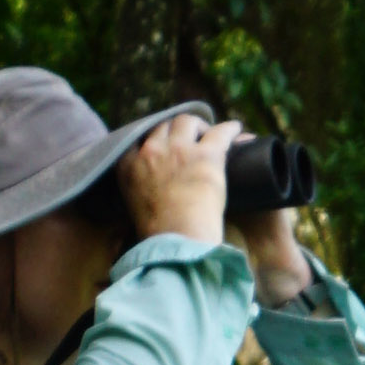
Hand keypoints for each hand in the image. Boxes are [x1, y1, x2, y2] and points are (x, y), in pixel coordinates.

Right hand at [116, 114, 231, 248]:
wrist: (176, 242)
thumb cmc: (159, 236)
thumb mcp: (135, 207)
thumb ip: (138, 191)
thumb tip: (153, 194)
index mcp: (128, 165)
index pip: (140, 138)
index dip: (156, 140)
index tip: (165, 145)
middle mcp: (150, 151)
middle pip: (165, 126)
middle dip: (177, 130)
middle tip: (190, 139)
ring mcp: (178, 150)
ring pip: (188, 123)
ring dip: (198, 127)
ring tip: (209, 135)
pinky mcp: (205, 155)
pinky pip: (220, 132)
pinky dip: (229, 129)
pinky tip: (236, 130)